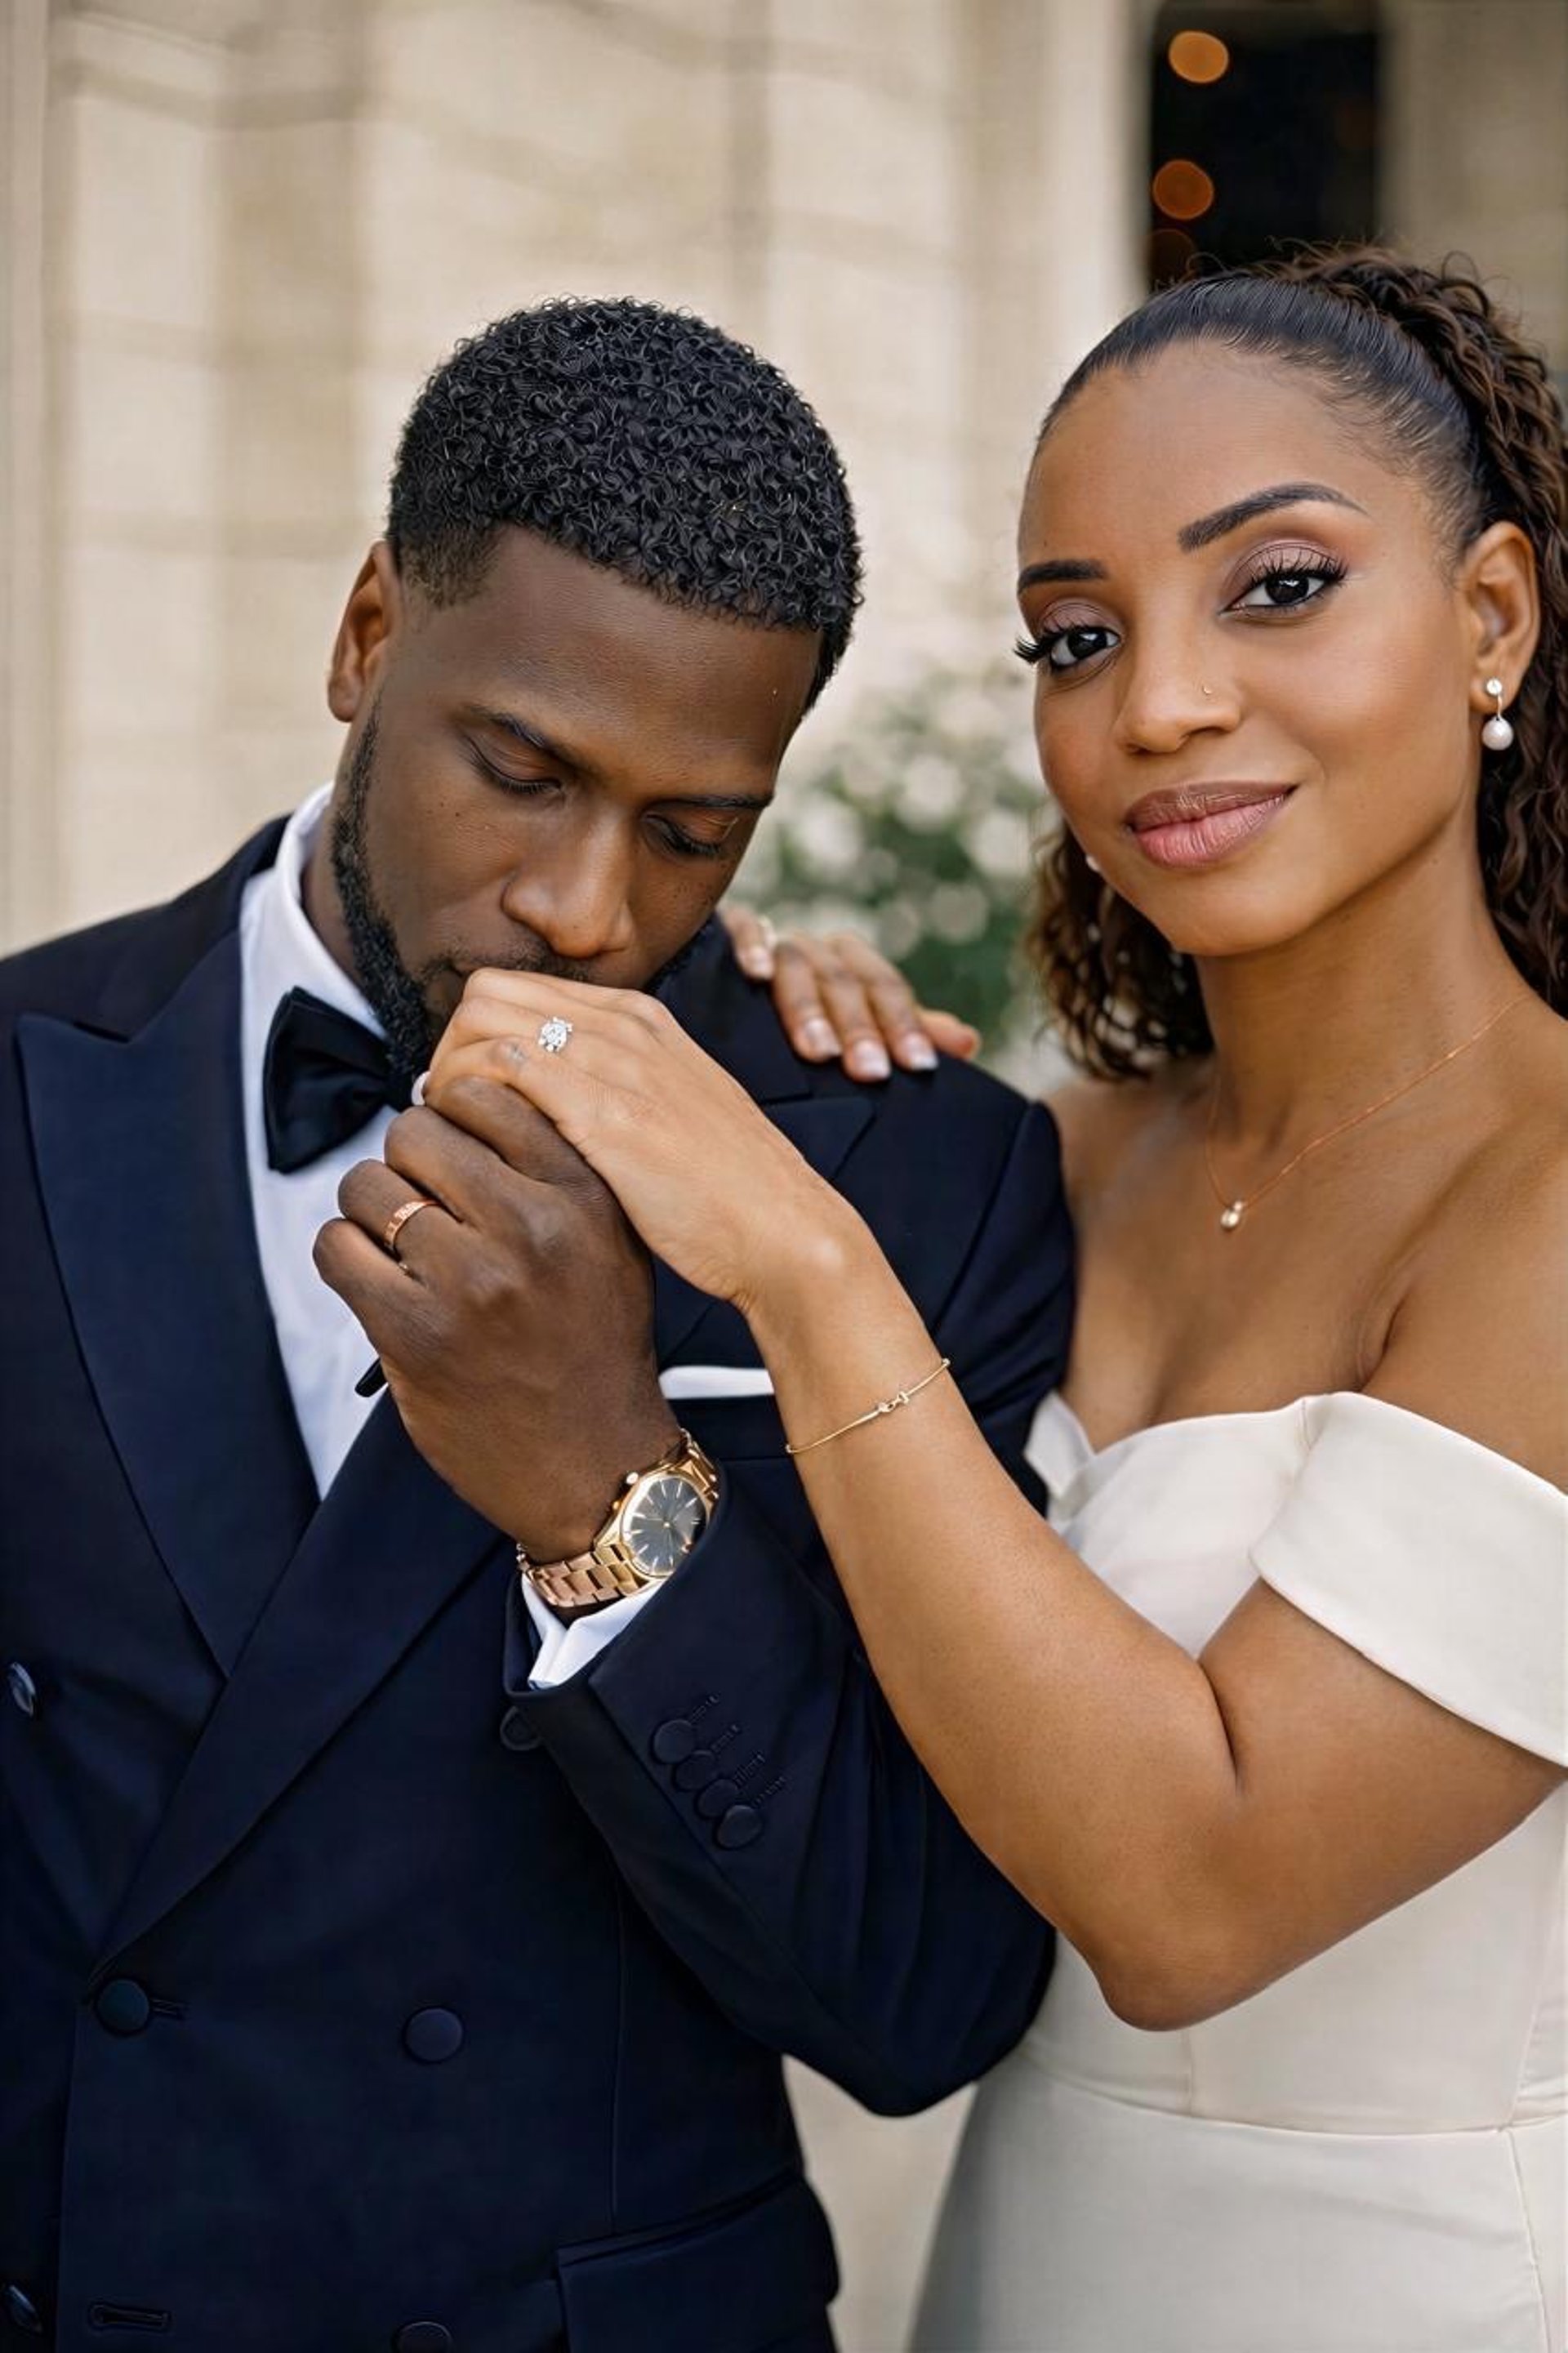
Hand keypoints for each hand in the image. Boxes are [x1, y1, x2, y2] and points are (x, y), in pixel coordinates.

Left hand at [313, 1089, 677, 1558]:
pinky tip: (373, 1278)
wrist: (596, 1467)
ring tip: (396, 1246)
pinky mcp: (415, 1335)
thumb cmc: (598, 1355)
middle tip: (419, 1201)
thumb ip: (555, 1175)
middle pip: (416, 1133)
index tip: (449, 1147)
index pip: (484, 1095)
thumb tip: (467, 1109)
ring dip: (369, 1210)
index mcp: (583, 1198)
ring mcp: (470, 1283)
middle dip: (407, 1162)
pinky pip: (336, 1249)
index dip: (451, 1114)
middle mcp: (531, 1230)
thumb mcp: (613, 1245)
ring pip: (367, 1186)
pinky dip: (343, 1255)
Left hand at [424, 972, 861, 1318]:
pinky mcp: (607, 1113)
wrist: (785, 1232)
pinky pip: (503, 1073)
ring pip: (484, 1024)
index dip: (475, 1040)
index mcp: (641, 1019)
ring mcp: (618, 1063)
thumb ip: (614, 1091)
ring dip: (450, 1078)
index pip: (516, 990)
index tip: (468, 1099)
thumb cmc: (726, 1194)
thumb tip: (544, 1102)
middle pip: (487, 996)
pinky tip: (475, 1154)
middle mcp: (626, 1026)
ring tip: (456, 1139)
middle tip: (451, 1118)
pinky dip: (468, 1105)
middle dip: (451, 1051)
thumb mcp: (669, 1116)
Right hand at [720, 906, 980, 1077]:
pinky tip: (755, 975)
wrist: (729, 1000)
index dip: (904, 1025)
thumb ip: (909, 1034)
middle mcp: (816, 951)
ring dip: (809, 1009)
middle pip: (844, 982)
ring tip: (821, 1053)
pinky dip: (750, 947)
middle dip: (860, 1028)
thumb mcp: (862, 1032)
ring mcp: (772, 942)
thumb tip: (967, 1042)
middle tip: (872, 1073)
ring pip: (797, 966)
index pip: (886, 990)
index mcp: (853, 967)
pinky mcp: (724, 934)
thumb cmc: (807, 1027)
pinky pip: (742, 929)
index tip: (919, 1067)